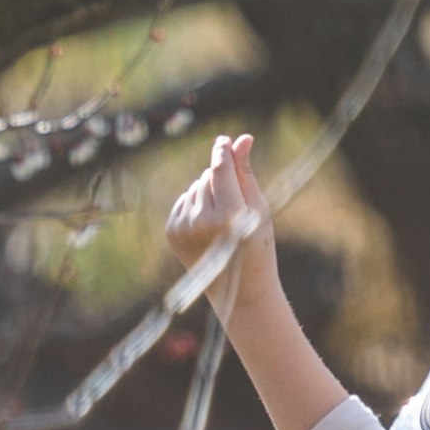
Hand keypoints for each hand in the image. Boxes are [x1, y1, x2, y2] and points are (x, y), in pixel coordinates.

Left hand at [161, 129, 275, 319]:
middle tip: (236, 205)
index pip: (220, 170)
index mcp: (229, 216)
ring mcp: (183, 228)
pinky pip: (184, 202)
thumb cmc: (256, 247)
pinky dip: (195, 207)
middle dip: (221, 182)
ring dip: (208, 195)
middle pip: (208, 177)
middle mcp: (202, 221)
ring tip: (223, 220)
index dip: (222, 152)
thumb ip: (245, 172)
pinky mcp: (171, 232)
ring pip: (195, 188)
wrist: (238, 291)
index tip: (224, 140)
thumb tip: (242, 139)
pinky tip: (208, 226)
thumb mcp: (257, 208)